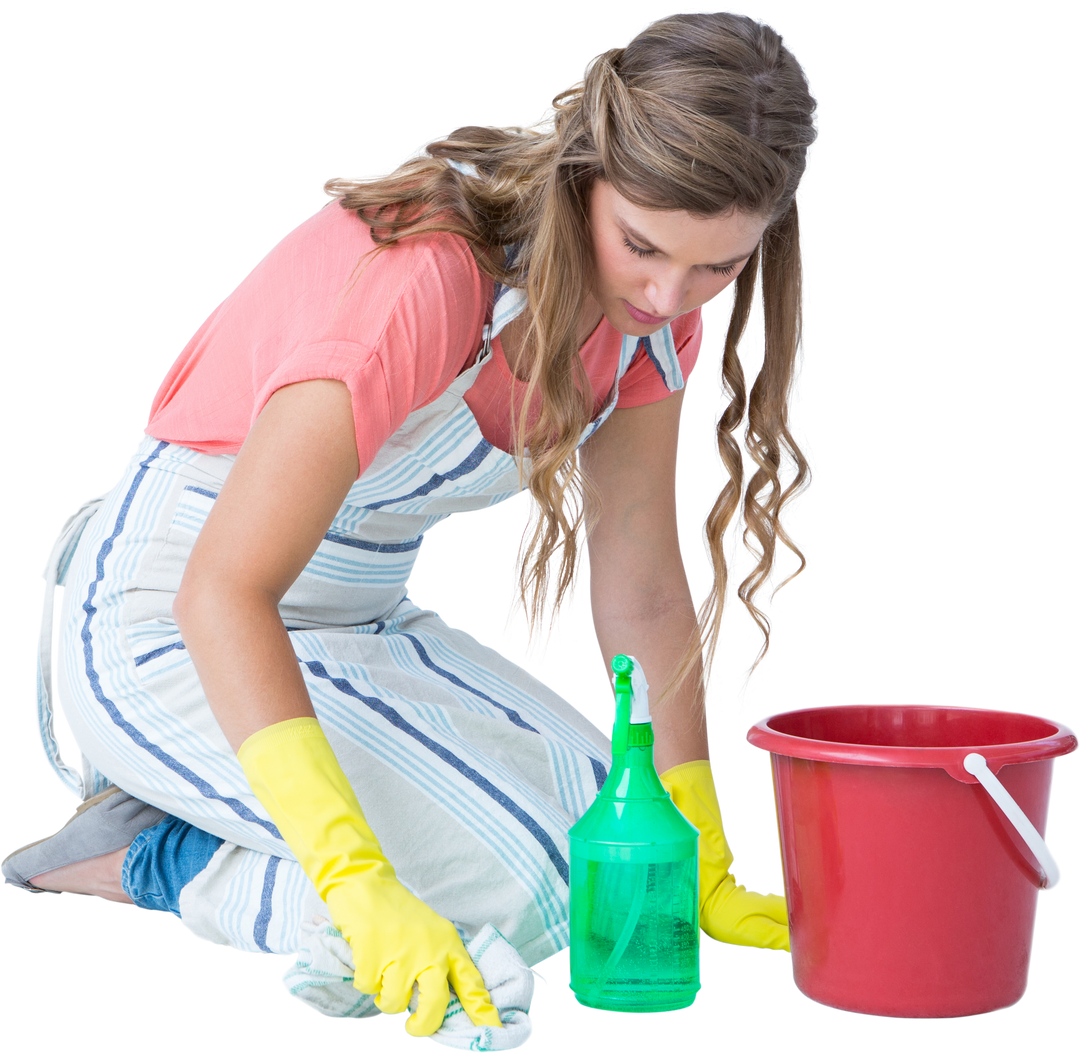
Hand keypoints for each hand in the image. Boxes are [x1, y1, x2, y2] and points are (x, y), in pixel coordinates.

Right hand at [326, 871, 503, 1037]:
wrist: (366, 884)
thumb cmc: (398, 912)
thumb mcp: (430, 932)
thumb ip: (438, 962)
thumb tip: (438, 1006)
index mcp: (448, 943)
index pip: (470, 982)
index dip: (481, 1009)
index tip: (493, 1029)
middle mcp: (430, 950)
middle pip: (435, 1005)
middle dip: (423, 1024)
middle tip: (413, 1027)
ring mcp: (401, 953)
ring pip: (395, 1003)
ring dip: (385, 996)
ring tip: (382, 975)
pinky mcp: (373, 956)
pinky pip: (367, 988)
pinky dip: (364, 980)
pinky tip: (366, 958)